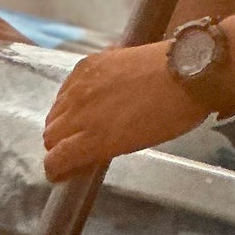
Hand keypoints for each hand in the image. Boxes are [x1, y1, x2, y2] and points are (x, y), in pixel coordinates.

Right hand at [42, 41, 204, 182]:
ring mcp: (81, 85)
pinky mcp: (86, 63)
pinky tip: (86, 98)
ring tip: (81, 121)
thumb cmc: (169, 115)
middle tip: (76, 146)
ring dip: (63, 120)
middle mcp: (80, 111)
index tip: (62, 171)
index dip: (56, 169)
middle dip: (59, 145)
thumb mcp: (134, 143)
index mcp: (93, 138)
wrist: (184, 71)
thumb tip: (84, 154)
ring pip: (54, 111)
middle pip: (49, 135)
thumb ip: (102, 149)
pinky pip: (65, 87)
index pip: (55, 159)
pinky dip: (69, 97)